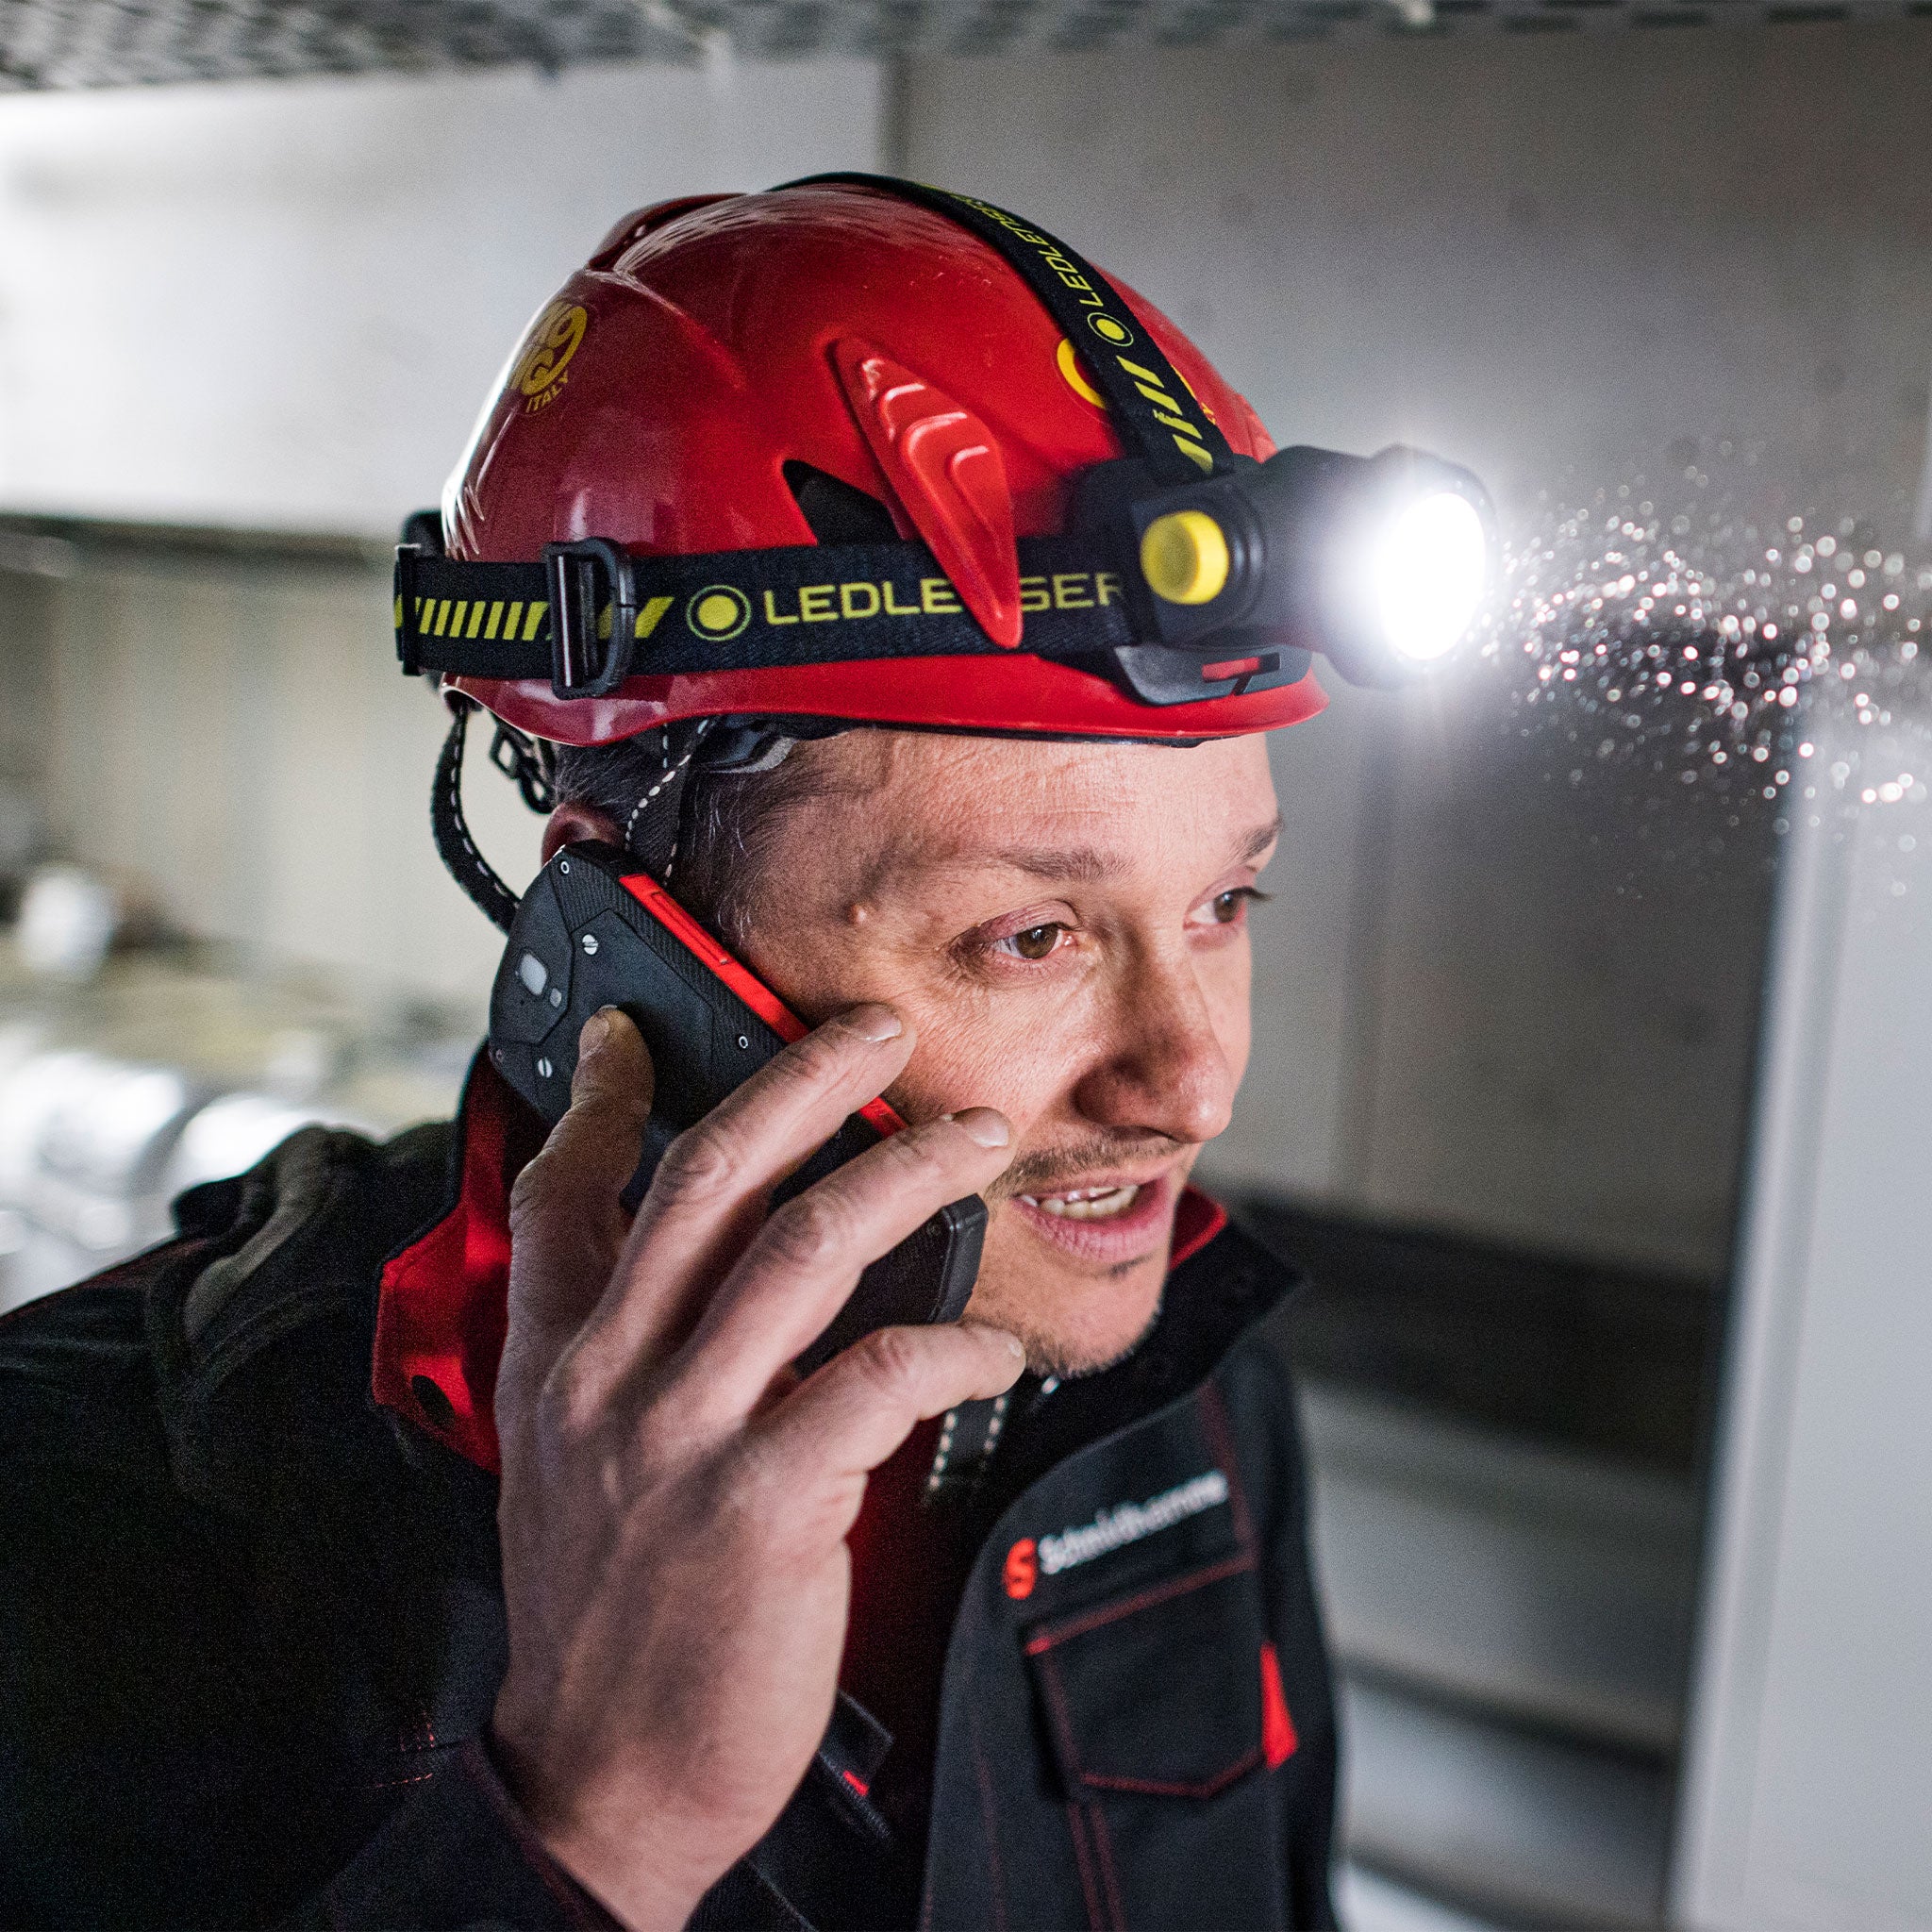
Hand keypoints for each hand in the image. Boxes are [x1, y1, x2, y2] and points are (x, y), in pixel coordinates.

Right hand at [489, 1003, 1022, 1930]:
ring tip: (974, 1142)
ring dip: (907, 1175)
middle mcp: (611, 1378)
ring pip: (807, 1246)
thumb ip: (623, 1362)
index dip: (608, 1094)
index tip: (644, 1028)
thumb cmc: (609, 1621)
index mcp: (558, 1363)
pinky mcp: (764, 1503)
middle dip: (802, 1079)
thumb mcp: (568, 1470)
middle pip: (712, 1175)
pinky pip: (881, 1375)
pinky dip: (953, 1344)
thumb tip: (719, 1277)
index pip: (566, 1190)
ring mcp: (684, 1435)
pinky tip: (992, 1342)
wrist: (602, 1780)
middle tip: (874, 1031)